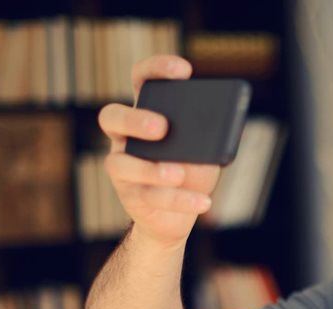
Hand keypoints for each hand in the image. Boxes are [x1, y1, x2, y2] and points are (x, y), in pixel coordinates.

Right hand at [98, 55, 220, 246]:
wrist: (180, 214)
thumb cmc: (192, 171)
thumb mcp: (206, 152)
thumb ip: (208, 139)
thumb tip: (220, 131)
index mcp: (147, 114)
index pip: (142, 80)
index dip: (156, 70)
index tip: (184, 71)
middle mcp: (126, 136)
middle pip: (112, 117)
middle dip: (135, 119)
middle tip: (162, 127)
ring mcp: (123, 166)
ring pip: (120, 164)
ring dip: (151, 169)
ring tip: (179, 174)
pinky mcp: (130, 195)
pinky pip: (149, 197)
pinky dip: (178, 200)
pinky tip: (203, 202)